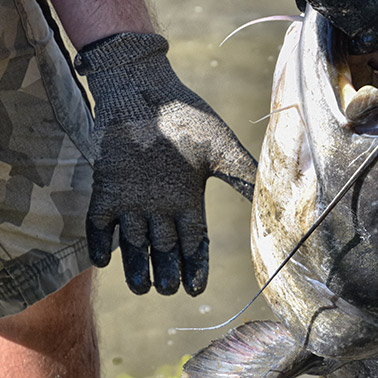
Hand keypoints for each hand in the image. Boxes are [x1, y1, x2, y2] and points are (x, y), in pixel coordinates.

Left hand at [75, 33, 255, 295]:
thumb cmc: (186, 116)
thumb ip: (244, 178)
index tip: (195, 290)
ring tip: (142, 287)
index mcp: (188, 201)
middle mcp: (159, 207)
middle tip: (168, 289)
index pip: (194, 244)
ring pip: (133, 244)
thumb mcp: (220, 150)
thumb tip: (277, 200)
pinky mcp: (106, 187)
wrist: (143, 87)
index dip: (195, 268)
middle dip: (166, 272)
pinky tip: (106, 258)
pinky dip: (101, 242)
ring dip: (136, 267)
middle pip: (163, 251)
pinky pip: (100, 223)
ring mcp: (131, 199)